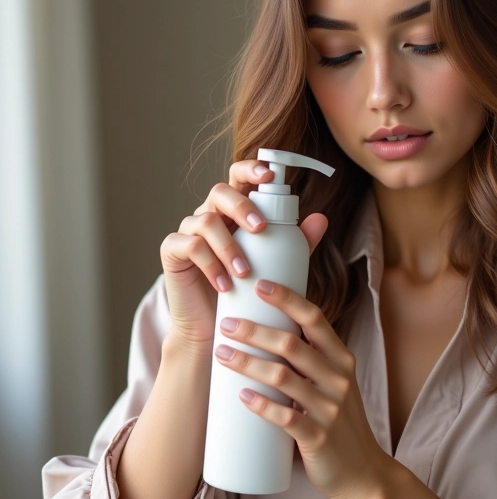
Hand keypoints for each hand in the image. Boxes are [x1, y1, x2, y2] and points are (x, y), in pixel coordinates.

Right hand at [159, 159, 327, 355]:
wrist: (215, 329)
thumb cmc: (247, 292)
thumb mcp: (278, 266)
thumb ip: (298, 243)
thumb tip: (321, 218)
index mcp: (234, 211)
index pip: (239, 178)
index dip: (251, 169)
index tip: (269, 175)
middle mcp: (210, 214)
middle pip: (220, 192)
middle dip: (243, 206)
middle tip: (261, 229)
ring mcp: (188, 231)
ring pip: (206, 221)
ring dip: (229, 246)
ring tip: (245, 272)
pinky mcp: (172, 251)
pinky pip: (190, 246)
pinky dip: (210, 264)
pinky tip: (225, 285)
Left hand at [214, 279, 391, 498]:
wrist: (362, 471)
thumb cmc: (339, 422)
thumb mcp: (334, 383)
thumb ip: (309, 361)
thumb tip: (265, 332)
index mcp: (341, 359)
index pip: (314, 318)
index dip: (286, 299)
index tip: (259, 285)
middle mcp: (338, 378)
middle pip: (291, 344)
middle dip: (255, 330)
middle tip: (227, 324)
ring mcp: (329, 408)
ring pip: (283, 377)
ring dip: (248, 363)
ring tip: (222, 355)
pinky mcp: (318, 438)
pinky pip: (286, 417)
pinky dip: (262, 405)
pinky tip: (242, 397)